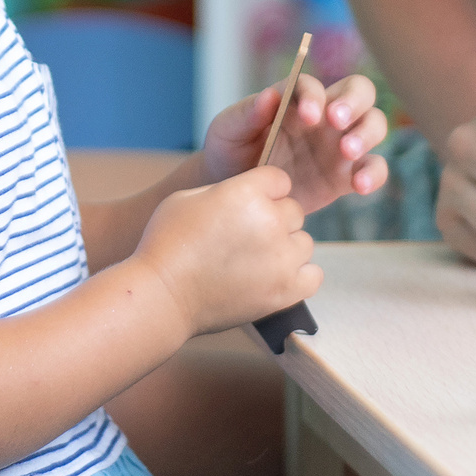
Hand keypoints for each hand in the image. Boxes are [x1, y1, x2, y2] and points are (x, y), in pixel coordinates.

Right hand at [131, 166, 319, 335]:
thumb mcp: (190, 197)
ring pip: (304, 242)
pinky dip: (298, 275)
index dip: (264, 190)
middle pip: (294, 211)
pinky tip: (274, 276)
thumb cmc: (167, 244)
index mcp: (247, 192)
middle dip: (274, 219)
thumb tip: (250, 193)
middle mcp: (270, 221)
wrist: (162, 295)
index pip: (280, 180)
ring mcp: (281, 259)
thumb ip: (229, 191)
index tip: (249, 205)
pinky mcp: (285, 291)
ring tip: (256, 259)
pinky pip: (313, 275)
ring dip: (286, 247)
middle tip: (246, 236)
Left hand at [204, 73, 390, 211]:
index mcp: (294, 99)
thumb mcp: (227, 130)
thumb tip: (269, 96)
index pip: (313, 85)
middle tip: (336, 122)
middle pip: (359, 92)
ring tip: (348, 152)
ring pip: (374, 124)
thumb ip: (247, 114)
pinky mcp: (345, 176)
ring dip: (367, 134)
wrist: (236, 195)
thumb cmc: (229, 152)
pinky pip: (373, 168)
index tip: (307, 116)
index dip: (314, 95)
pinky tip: (360, 185)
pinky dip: (374, 174)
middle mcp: (324, 116)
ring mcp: (338, 145)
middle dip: (354, 102)